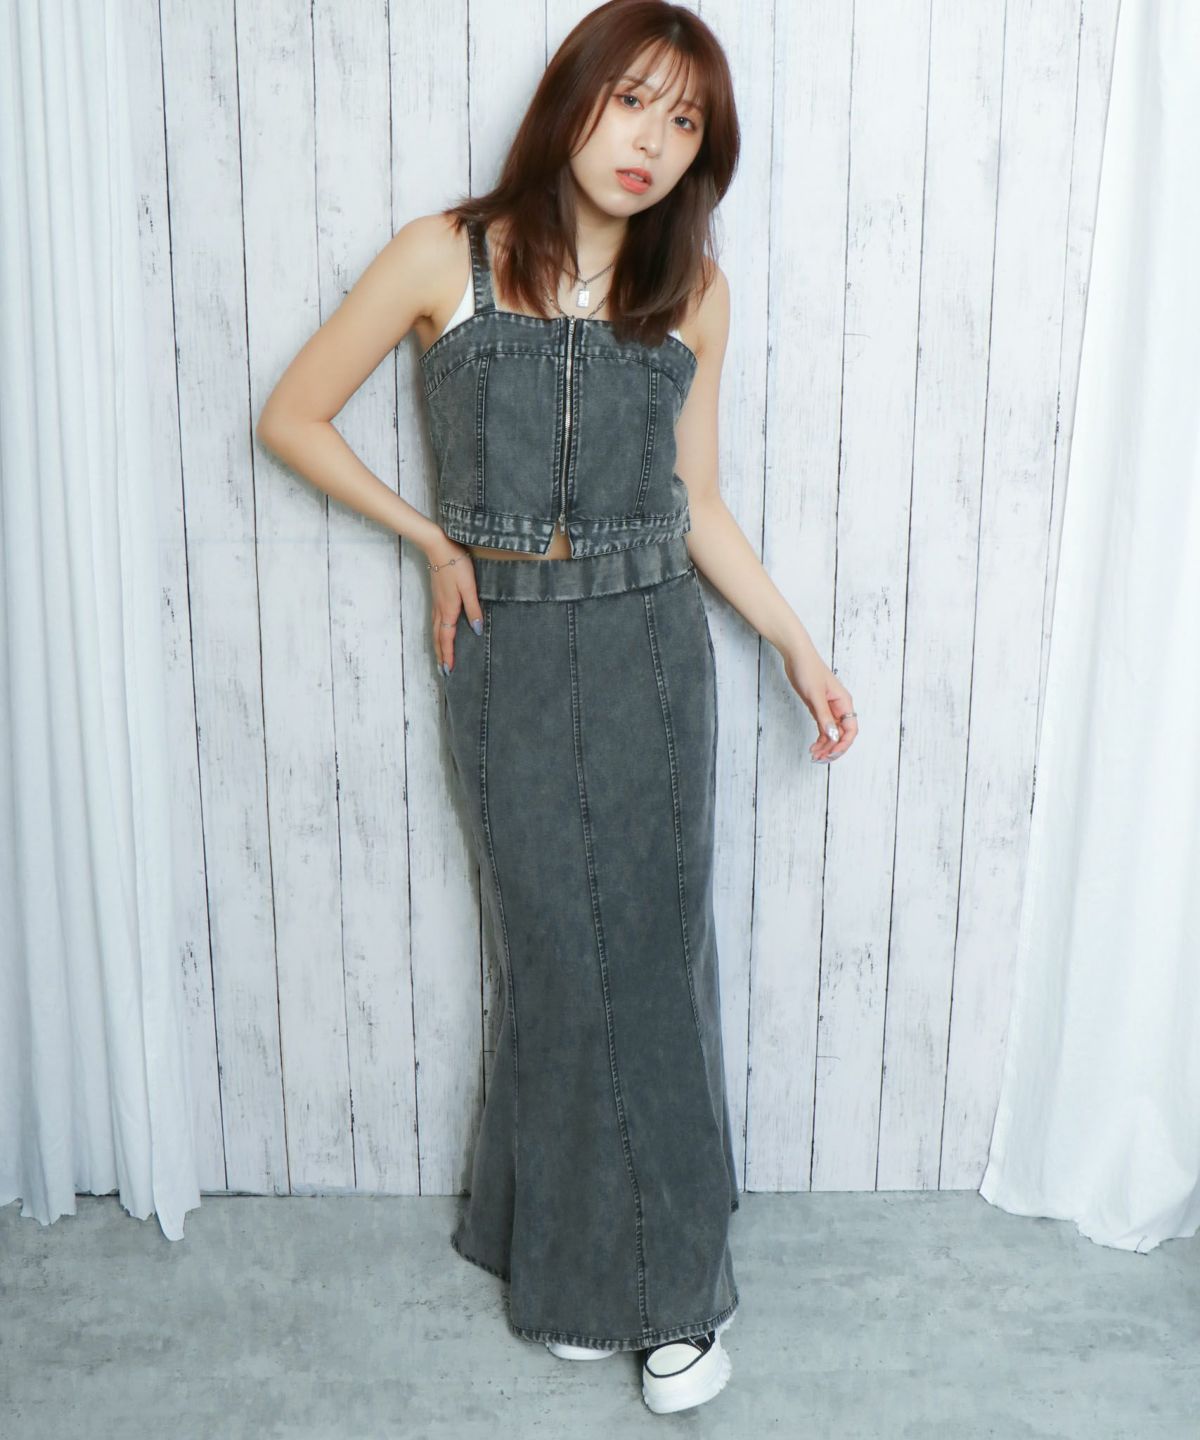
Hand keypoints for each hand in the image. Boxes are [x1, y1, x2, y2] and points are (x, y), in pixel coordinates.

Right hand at [424, 535, 483, 674]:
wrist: (437, 546)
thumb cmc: (456, 565)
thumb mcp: (469, 587)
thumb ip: (473, 608)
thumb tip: (477, 631)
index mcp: (449, 609)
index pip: (448, 638)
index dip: (448, 654)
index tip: (449, 670)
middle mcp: (440, 609)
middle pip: (439, 637)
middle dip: (441, 655)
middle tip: (443, 671)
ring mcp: (436, 602)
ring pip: (435, 630)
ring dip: (437, 645)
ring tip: (440, 657)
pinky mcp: (436, 596)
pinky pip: (435, 621)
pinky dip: (436, 633)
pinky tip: (439, 633)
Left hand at [781, 644, 858, 762]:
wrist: (796, 656)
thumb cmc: (808, 669)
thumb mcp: (815, 695)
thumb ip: (824, 716)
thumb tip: (832, 736)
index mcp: (844, 702)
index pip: (851, 729)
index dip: (843, 744)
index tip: (831, 753)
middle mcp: (839, 707)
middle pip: (842, 734)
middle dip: (833, 748)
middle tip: (819, 759)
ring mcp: (829, 708)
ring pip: (832, 733)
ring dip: (825, 746)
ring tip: (814, 756)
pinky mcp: (818, 707)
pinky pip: (824, 727)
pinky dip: (820, 738)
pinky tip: (813, 746)